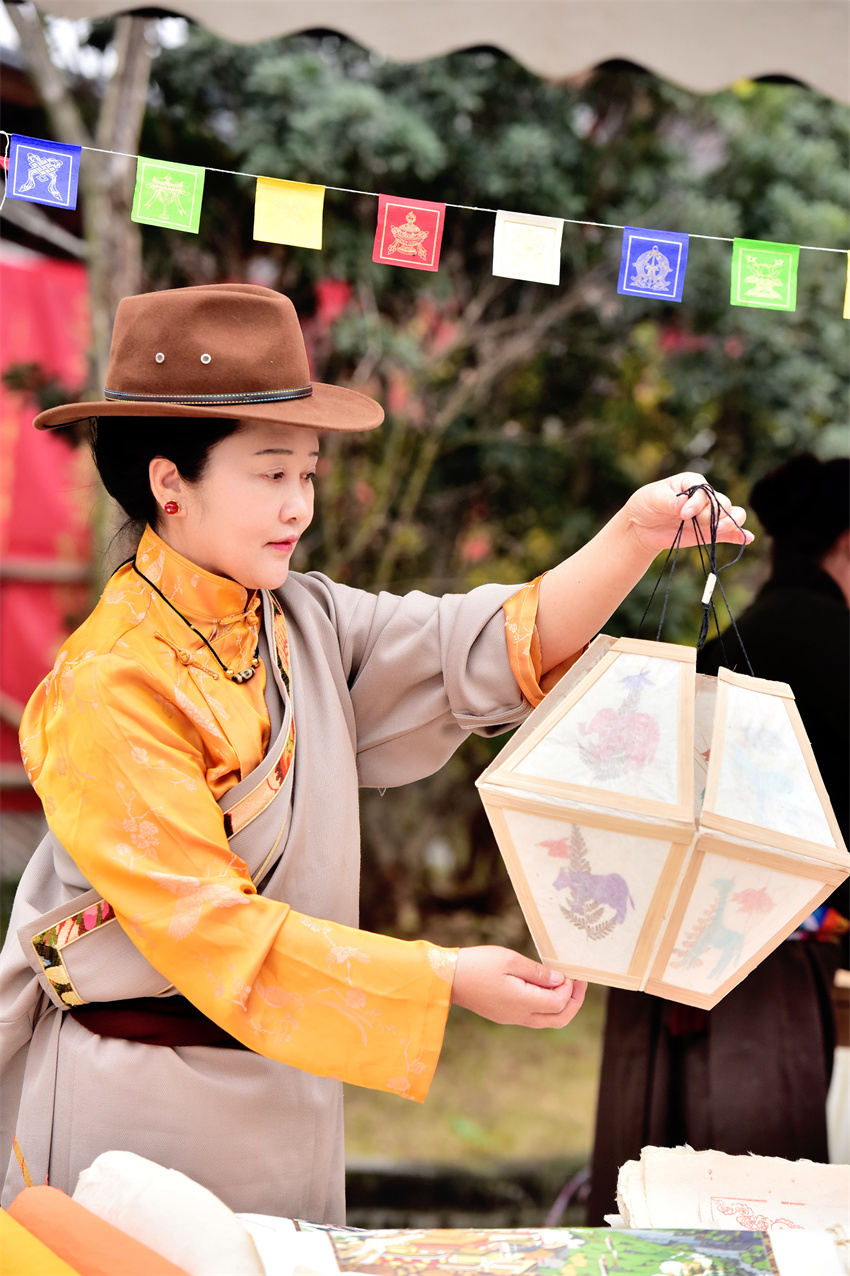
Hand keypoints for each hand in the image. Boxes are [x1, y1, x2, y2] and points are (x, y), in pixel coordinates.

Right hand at [450, 946, 586, 1028]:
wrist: (447, 979)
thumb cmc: (477, 964)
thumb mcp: (509, 960)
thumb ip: (537, 971)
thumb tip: (560, 979)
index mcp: (523, 1002)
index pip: (559, 1001)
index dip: (570, 987)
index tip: (569, 970)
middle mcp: (520, 1016)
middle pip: (560, 1019)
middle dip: (574, 1002)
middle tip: (579, 983)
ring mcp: (512, 1018)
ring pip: (548, 1021)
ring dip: (562, 1006)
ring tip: (566, 985)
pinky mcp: (505, 1015)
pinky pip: (535, 1017)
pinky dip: (547, 1005)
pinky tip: (544, 987)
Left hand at [623, 472, 753, 556]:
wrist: (641, 526)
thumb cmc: (646, 504)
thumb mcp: (654, 498)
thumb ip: (670, 501)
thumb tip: (684, 506)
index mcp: (692, 483)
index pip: (705, 490)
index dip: (698, 502)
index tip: (683, 513)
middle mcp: (705, 497)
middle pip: (723, 502)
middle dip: (714, 513)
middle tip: (699, 522)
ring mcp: (709, 515)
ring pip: (732, 514)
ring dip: (730, 522)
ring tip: (718, 530)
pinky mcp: (710, 532)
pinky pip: (730, 533)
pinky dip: (739, 535)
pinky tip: (747, 538)